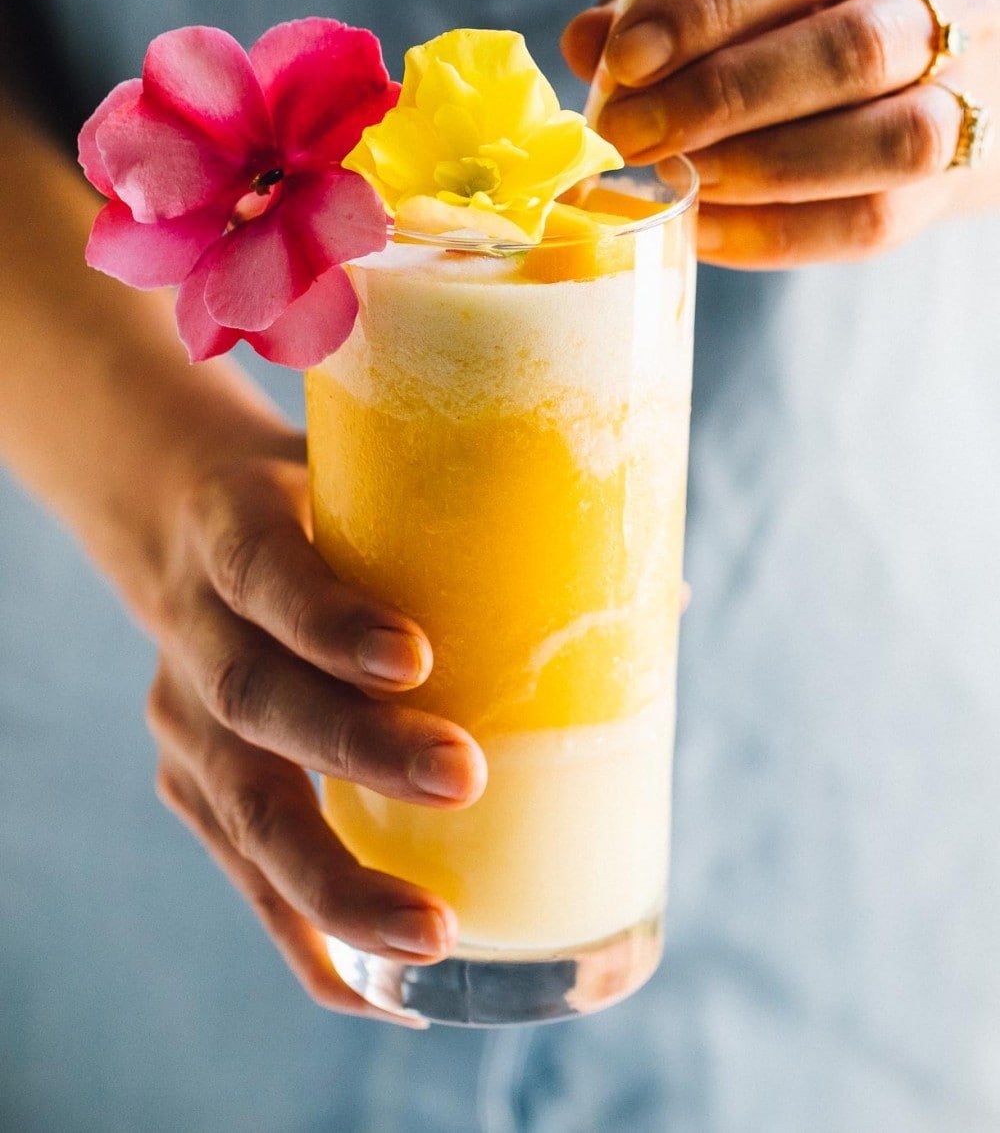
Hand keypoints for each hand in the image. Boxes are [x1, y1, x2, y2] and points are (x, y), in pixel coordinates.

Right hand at [143, 438, 485, 1025]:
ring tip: (435, 933)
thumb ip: (488, 528)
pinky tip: (383, 991)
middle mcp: (192, 628)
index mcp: (231, 528)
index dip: (328, 620)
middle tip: (465, 777)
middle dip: (358, 748)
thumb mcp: (372, 480)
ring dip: (337, 879)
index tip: (415, 658)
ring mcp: (181, 718)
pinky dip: (312, 938)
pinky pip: (245, 877)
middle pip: (256, 699)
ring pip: (243, 810)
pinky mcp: (191, 787)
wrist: (185, 527)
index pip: (265, 572)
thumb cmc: (320, 502)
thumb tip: (665, 599)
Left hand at [564, 0, 999, 266]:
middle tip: (629, 131)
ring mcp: (964, 102)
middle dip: (722, 97)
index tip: (625, 58)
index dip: (710, 6)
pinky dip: (770, 232)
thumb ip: (662, 8)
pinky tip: (697, 224)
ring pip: (883, 141)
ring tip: (672, 175)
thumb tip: (587, 43)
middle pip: (851, 51)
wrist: (917, 78)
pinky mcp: (945, 189)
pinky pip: (867, 222)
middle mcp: (954, 6)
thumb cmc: (802, 21)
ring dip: (758, 166)